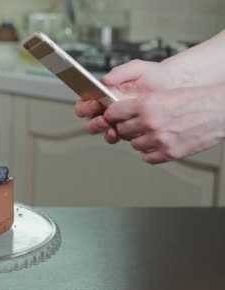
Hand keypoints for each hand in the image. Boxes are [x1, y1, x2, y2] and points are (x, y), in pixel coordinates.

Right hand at [75, 60, 177, 142]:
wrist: (175, 86)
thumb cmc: (155, 76)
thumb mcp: (137, 68)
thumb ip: (120, 72)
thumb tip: (104, 80)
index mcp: (105, 93)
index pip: (85, 102)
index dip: (85, 106)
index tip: (94, 103)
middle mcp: (108, 108)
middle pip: (90, 120)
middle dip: (94, 121)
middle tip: (103, 118)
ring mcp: (118, 120)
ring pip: (102, 130)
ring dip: (103, 130)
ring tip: (111, 126)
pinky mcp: (129, 129)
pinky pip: (116, 136)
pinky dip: (115, 136)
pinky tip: (119, 132)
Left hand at [103, 85, 224, 163]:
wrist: (220, 111)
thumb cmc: (196, 100)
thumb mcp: (163, 94)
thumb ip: (141, 104)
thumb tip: (121, 113)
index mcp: (146, 105)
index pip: (113, 112)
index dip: (113, 114)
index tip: (114, 116)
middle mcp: (150, 122)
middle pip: (121, 130)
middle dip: (126, 127)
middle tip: (136, 124)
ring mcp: (159, 139)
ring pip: (134, 145)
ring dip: (140, 140)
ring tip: (152, 132)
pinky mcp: (170, 153)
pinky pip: (147, 158)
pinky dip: (150, 152)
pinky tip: (159, 143)